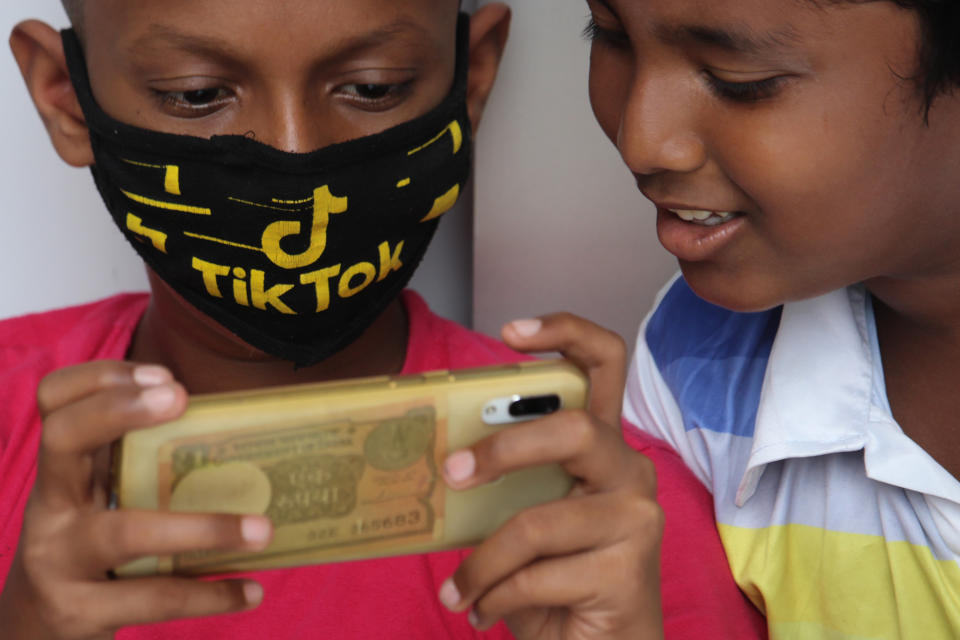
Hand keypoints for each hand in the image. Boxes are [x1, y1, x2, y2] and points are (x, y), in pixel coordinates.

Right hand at [0, 361, 272, 639]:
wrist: (34, 633)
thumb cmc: (89, 553)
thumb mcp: (99, 503)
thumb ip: (141, 466)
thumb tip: (238, 436)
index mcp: (61, 473)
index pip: (55, 402)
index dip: (102, 379)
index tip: (165, 377)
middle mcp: (49, 507)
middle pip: (63, 439)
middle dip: (118, 411)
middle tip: (181, 398)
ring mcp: (58, 560)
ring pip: (126, 532)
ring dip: (204, 528)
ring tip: (263, 528)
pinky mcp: (78, 612)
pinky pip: (154, 598)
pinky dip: (210, 596)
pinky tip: (252, 591)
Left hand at [438, 314, 663, 638]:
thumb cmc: (556, 579)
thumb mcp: (525, 518)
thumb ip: (505, 483)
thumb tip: (437, 461)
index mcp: (602, 446)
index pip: (604, 364)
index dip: (565, 333)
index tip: (510, 332)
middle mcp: (630, 471)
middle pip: (576, 428)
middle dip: (504, 449)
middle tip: (453, 475)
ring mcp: (637, 520)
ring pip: (539, 521)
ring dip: (482, 562)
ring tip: (458, 591)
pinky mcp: (629, 572)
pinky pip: (537, 575)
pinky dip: (496, 597)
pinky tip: (485, 612)